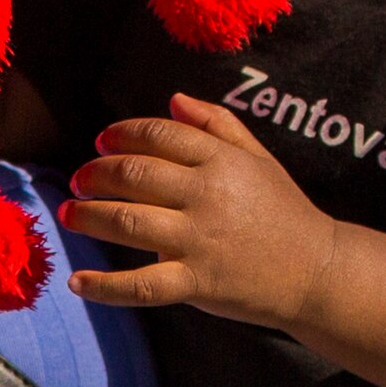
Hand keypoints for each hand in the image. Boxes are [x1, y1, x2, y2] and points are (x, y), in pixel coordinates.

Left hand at [63, 93, 339, 332]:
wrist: (316, 271)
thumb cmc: (283, 211)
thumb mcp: (258, 158)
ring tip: (69, 213)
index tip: (102, 142)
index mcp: (222, 161)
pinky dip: (105, 286)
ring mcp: (201, 240)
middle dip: (96, 173)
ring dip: (90, 216)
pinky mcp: (198, 282)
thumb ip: (217, 124)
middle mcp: (208, 196)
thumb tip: (174, 100)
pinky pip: (142, 285)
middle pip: (134, 174)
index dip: (122, 134)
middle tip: (79, 179)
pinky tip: (77, 282)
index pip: (158, 135)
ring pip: (129, 223)